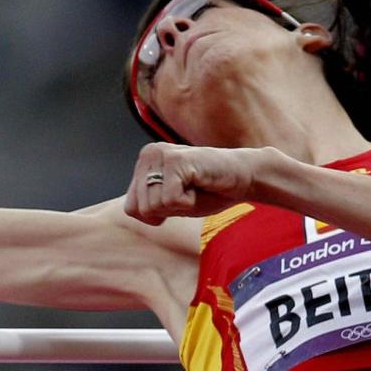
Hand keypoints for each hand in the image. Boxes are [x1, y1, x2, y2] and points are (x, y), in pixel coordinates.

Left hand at [123, 142, 266, 225]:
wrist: (243, 177)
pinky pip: (170, 200)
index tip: (178, 199)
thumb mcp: (170, 201)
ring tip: (195, 188)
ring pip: (154, 206)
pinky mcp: (176, 160)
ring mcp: (161, 155)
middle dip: (168, 211)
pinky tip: (199, 185)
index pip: (131, 209)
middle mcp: (148, 154)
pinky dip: (188, 203)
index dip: (157, 215)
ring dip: (179, 206)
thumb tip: (128, 210)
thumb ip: (148, 203)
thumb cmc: (209, 191)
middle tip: (189, 193)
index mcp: (144, 163)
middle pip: (142, 209)